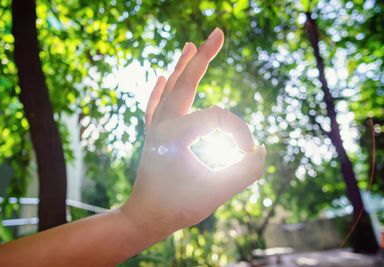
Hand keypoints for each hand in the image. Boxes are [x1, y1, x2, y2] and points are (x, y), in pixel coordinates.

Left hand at [122, 28, 265, 238]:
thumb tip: (259, 149)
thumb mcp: (217, 193)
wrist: (143, 218)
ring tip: (190, 45)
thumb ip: (245, 172)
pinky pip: (154, 106)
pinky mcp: (152, 135)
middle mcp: (163, 124)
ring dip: (182, 66)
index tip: (248, 155)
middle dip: (204, 56)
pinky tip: (160, 77)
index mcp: (178, 134)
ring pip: (170, 88)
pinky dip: (158, 90)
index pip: (220, 118)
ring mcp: (155, 128)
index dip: (240, 133)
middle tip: (217, 33)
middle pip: (186, 81)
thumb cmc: (178, 208)